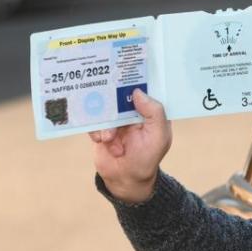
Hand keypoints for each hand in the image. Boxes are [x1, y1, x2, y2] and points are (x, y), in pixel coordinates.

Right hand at [89, 89, 171, 203]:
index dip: (136, 80)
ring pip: (105, 109)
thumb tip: (138, 92)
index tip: (126, 71)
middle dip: (114, 103)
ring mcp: (116, 120)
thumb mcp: (158, 136)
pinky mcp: (100, 128)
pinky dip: (96, 131)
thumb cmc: (147, 158)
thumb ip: (154, 113)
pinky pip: (93, 121)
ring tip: (110, 139)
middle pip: (120, 95)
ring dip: (106, 124)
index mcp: (151, 111)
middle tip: (110, 110)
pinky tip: (102, 141)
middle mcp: (133, 112)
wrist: (124, 179)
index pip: (145, 89)